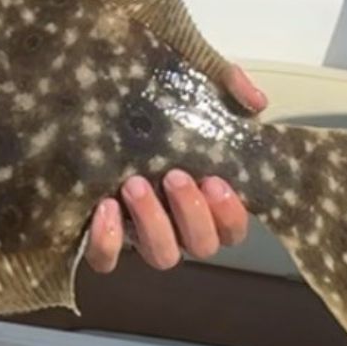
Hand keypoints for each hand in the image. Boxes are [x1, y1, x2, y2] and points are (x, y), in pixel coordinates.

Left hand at [84, 64, 266, 272]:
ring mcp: (140, 236)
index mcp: (204, 201)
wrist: (92, 109)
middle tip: (173, 175)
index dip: (230, 214)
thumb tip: (254, 101)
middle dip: (191, 212)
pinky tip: (105, 206)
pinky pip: (106, 259)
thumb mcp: (190, 87)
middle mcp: (177, 225)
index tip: (215, 181)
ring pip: (161, 255)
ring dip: (152, 222)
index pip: (232, 229)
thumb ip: (227, 86)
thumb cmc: (151, 110)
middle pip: (201, 245)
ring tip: (134, 184)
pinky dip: (107, 241)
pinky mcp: (103, 239)